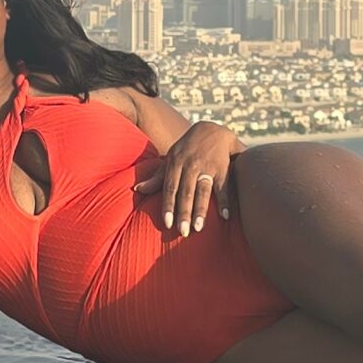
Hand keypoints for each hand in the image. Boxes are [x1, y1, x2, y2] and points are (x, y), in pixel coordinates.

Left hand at [134, 121, 239, 235]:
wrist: (212, 129)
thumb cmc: (187, 149)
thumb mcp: (171, 159)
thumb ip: (157, 177)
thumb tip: (137, 190)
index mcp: (175, 163)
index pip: (170, 188)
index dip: (168, 206)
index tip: (167, 223)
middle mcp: (190, 165)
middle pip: (186, 192)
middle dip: (184, 213)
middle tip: (182, 232)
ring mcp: (207, 166)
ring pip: (203, 191)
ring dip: (201, 210)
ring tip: (198, 228)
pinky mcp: (223, 168)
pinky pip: (223, 187)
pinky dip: (224, 202)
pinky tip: (224, 217)